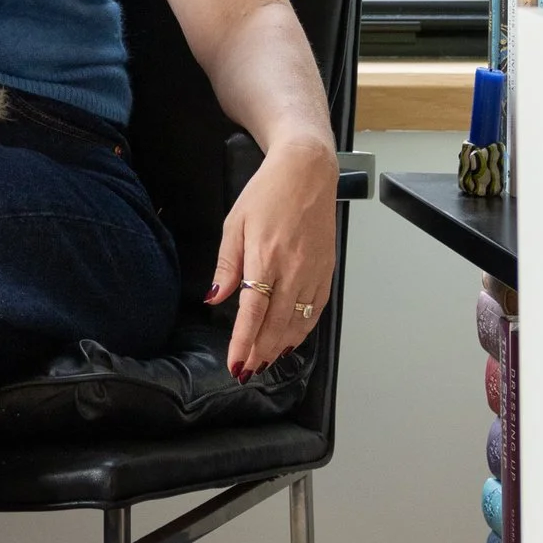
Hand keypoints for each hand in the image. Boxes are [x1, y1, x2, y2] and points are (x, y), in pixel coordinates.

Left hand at [207, 136, 337, 378]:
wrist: (307, 172)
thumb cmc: (266, 192)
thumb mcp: (234, 222)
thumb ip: (227, 263)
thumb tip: (216, 297)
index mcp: (265, 255)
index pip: (253, 311)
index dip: (243, 341)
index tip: (235, 363)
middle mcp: (293, 268)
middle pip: (277, 323)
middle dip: (261, 351)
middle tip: (247, 370)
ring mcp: (313, 271)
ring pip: (299, 321)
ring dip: (282, 346)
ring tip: (265, 361)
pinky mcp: (327, 271)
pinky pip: (315, 310)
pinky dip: (303, 330)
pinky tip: (291, 340)